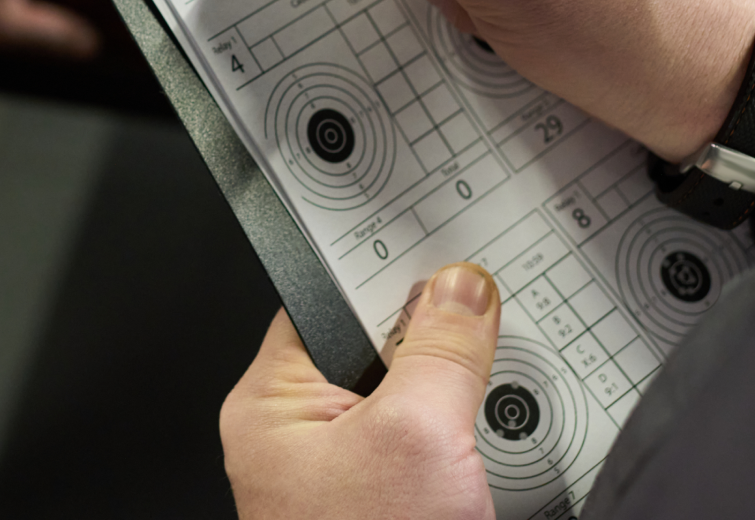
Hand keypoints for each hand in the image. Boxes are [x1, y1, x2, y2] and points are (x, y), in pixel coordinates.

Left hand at [222, 263, 501, 519]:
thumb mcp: (416, 436)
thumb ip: (440, 353)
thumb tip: (460, 289)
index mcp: (272, 403)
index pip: (328, 300)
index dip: (386, 276)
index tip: (443, 260)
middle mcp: (297, 436)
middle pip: (375, 350)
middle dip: (430, 347)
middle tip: (475, 344)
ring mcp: (339, 472)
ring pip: (407, 402)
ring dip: (450, 402)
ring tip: (476, 418)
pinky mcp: (378, 501)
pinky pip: (420, 448)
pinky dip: (456, 446)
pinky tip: (482, 457)